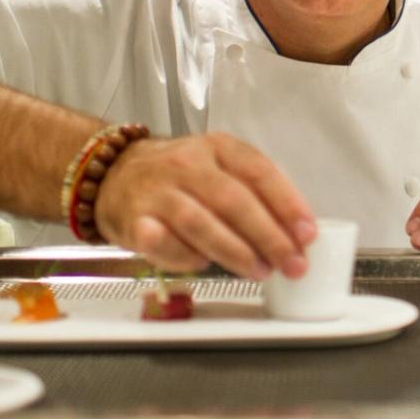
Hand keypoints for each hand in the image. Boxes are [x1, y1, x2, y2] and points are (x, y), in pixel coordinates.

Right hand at [93, 132, 318, 278]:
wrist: (112, 174)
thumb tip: (293, 234)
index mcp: (218, 147)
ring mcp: (158, 191)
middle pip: (233, 201)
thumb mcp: (218, 167)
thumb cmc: (179, 178)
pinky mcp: (133, 220)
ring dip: (235, 251)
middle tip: (291, 263)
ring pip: (200, 223)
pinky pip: (163, 243)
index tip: (307, 233)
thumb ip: (252, 193)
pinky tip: (204, 266)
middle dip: (268, 236)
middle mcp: (188, 164)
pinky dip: (185, 257)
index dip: (287, 204)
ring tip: (260, 271)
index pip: (259, 172)